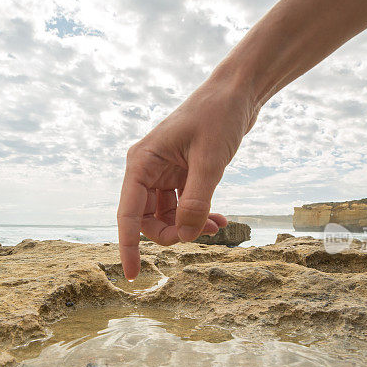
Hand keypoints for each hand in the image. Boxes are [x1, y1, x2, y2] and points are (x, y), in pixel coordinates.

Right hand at [117, 76, 256, 279]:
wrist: (238, 91)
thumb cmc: (219, 116)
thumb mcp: (210, 161)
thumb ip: (196, 201)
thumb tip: (185, 236)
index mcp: (142, 163)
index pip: (128, 214)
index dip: (129, 246)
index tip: (133, 275)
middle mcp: (147, 169)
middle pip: (148, 219)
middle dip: (172, 233)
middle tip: (201, 235)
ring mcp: (164, 171)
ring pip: (167, 215)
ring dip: (189, 225)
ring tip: (217, 225)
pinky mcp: (181, 172)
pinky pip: (183, 204)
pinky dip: (198, 214)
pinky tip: (219, 219)